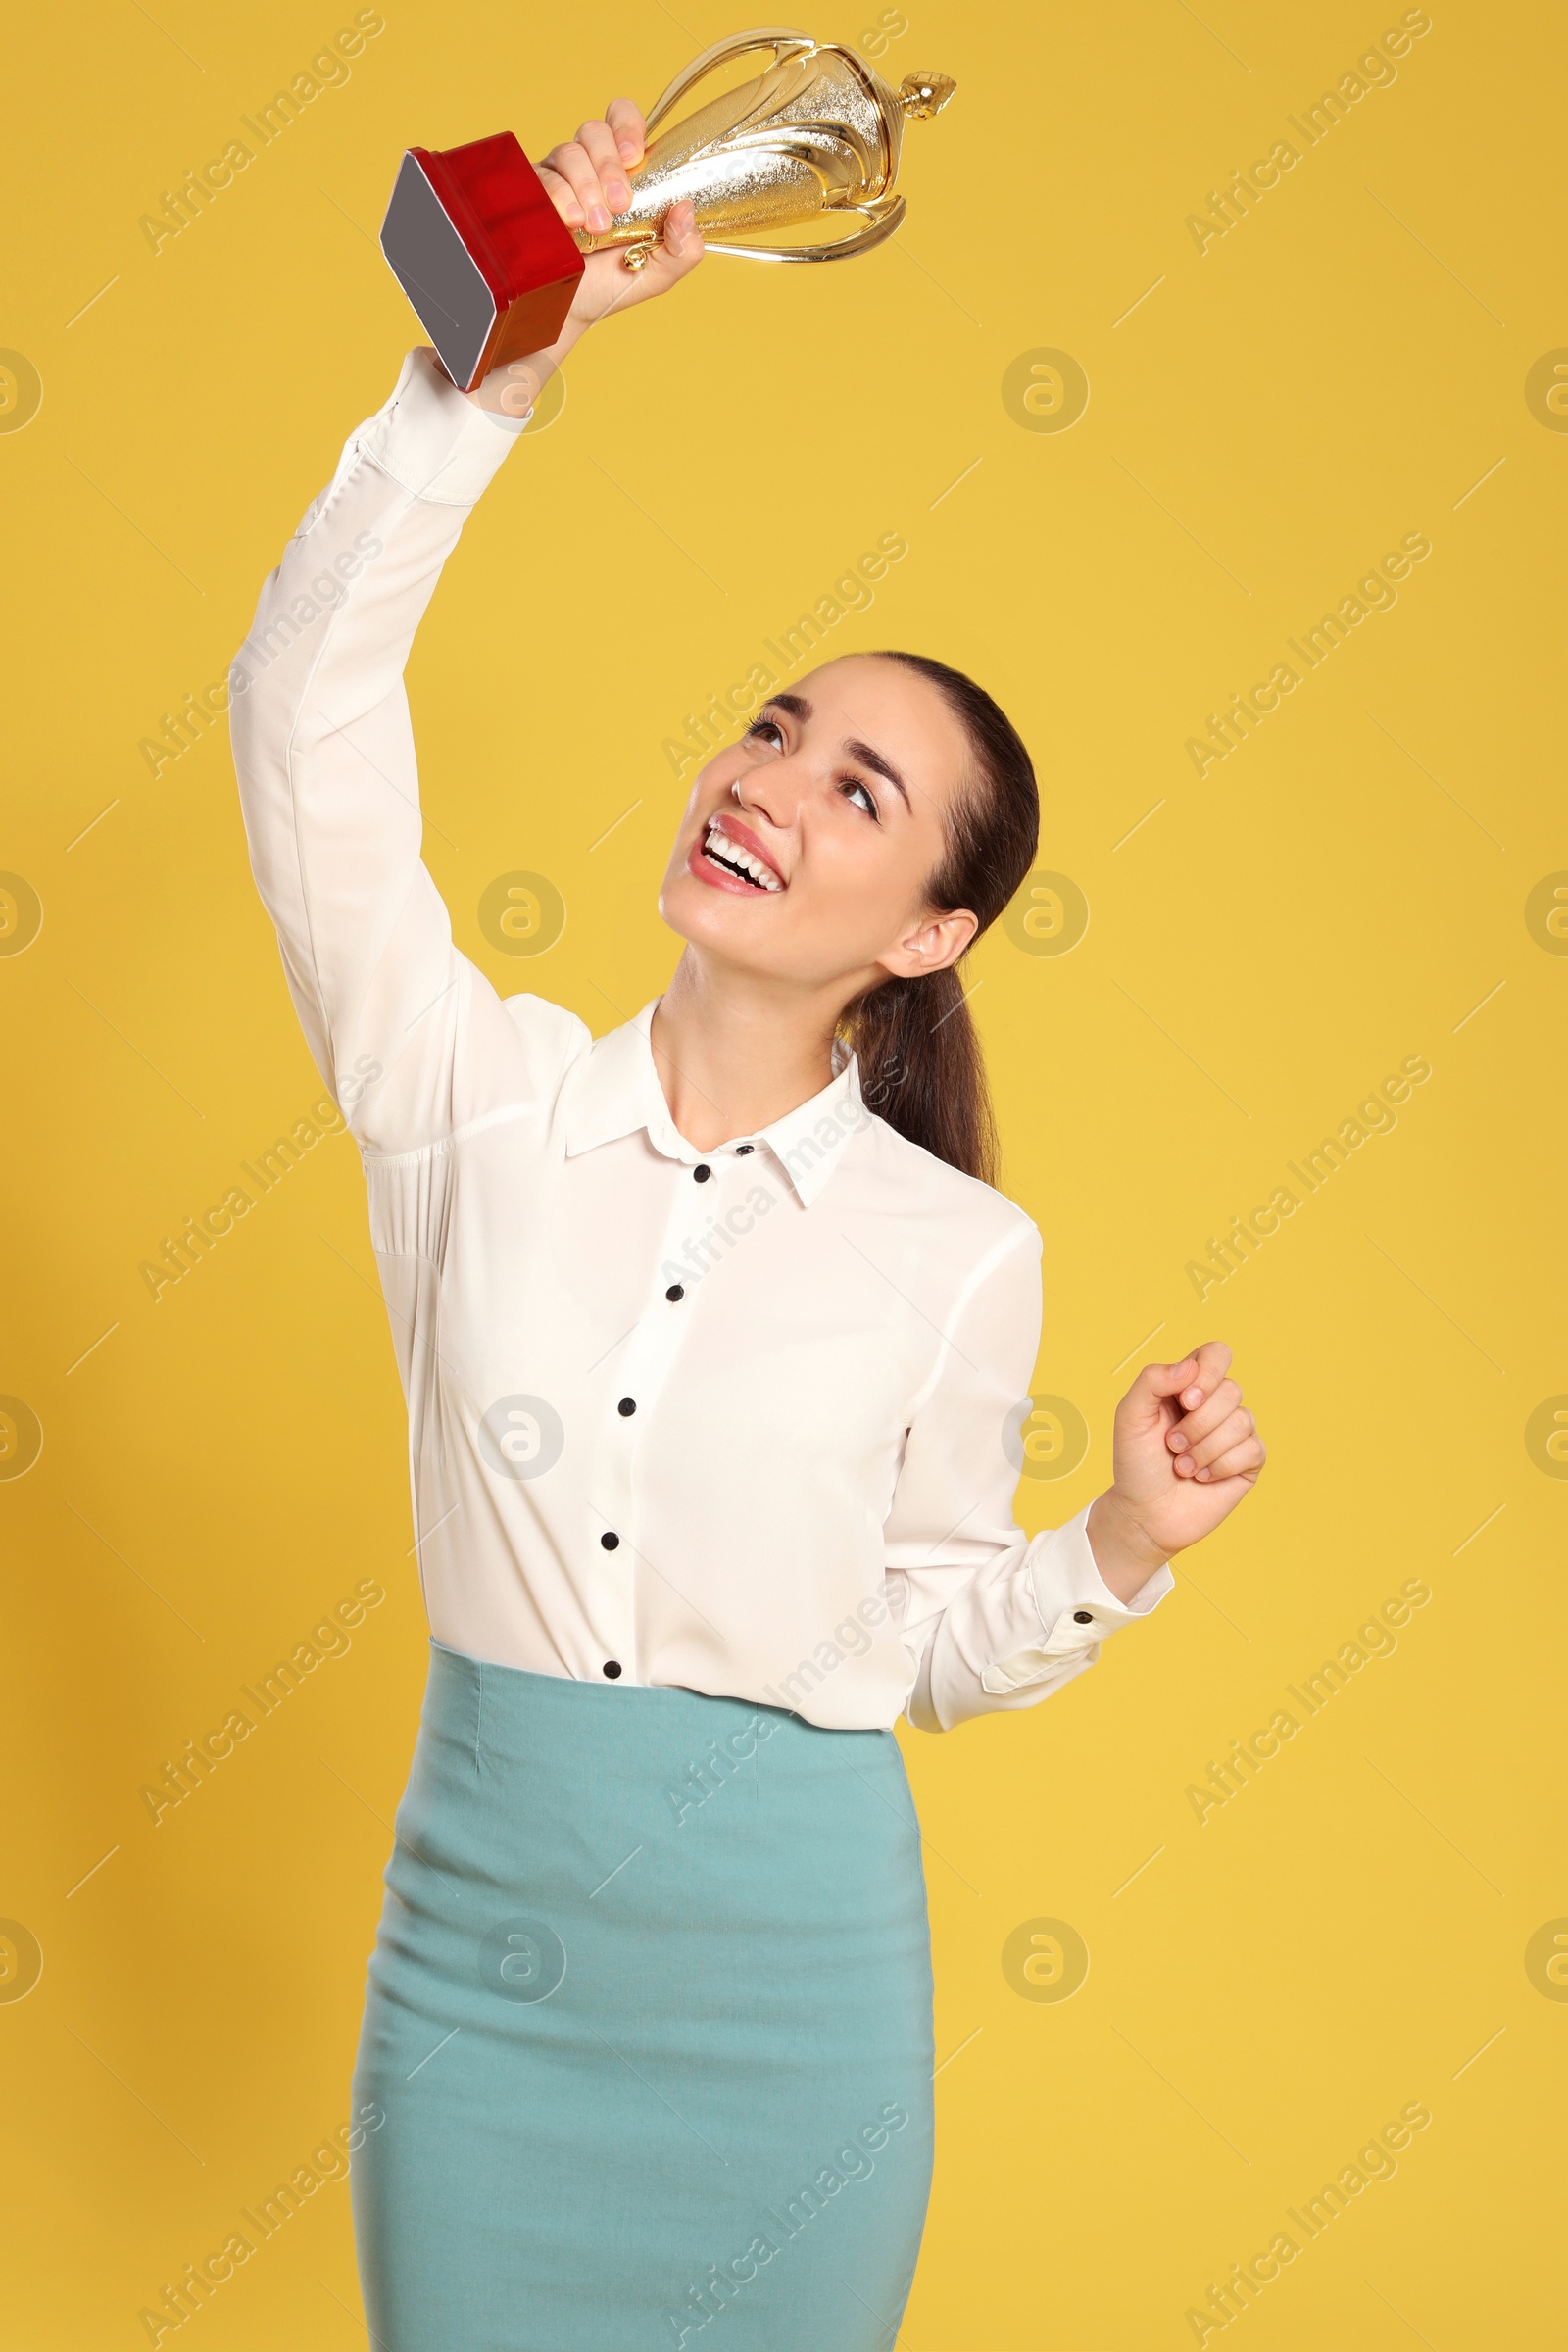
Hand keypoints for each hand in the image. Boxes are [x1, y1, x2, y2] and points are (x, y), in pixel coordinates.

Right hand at [466, 99, 702, 418]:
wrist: (569, 313)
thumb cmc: (613, 286)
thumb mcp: (658, 272)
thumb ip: (683, 248)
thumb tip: (686, 208)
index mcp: (623, 173)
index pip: (622, 120)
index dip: (627, 125)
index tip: (633, 156)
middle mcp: (589, 168)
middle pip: (594, 132)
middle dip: (609, 165)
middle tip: (619, 205)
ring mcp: (558, 178)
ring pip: (569, 152)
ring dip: (586, 187)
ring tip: (595, 227)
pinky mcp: (531, 194)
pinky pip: (540, 175)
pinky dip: (558, 194)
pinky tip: (568, 221)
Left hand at [1085, 1341, 1265, 1596]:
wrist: (1145, 1513)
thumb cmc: (1136, 1463)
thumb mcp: (1130, 1416)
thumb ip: (1152, 1380)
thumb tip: (1190, 1367)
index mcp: (1189, 1386)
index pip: (1217, 1354)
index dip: (1207, 1373)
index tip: (1185, 1401)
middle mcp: (1216, 1404)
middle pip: (1231, 1390)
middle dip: (1196, 1425)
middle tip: (1172, 1446)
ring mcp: (1235, 1433)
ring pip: (1242, 1421)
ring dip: (1204, 1450)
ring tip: (1183, 1466)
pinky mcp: (1249, 1462)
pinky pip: (1252, 1450)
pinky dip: (1220, 1467)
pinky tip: (1203, 1478)